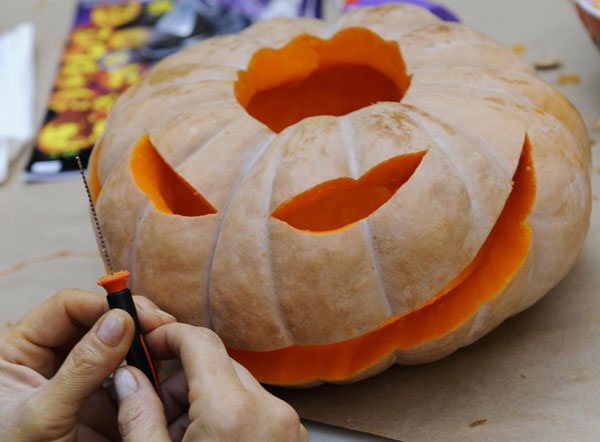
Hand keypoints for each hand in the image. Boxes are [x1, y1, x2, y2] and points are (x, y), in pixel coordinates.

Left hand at [0, 288, 174, 441]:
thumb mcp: (43, 416)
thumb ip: (81, 368)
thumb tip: (118, 322)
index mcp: (19, 352)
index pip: (66, 309)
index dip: (102, 304)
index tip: (136, 314)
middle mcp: (51, 361)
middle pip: (96, 322)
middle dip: (130, 320)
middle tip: (161, 323)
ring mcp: (78, 382)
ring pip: (116, 348)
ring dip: (142, 344)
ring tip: (167, 344)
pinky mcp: (100, 404)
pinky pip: (127, 378)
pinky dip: (147, 373)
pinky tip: (162, 372)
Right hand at [114, 323, 307, 441]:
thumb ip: (138, 417)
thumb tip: (129, 380)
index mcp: (232, 413)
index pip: (201, 341)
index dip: (169, 335)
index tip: (150, 342)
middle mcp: (269, 412)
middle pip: (218, 366)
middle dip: (182, 382)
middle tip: (156, 412)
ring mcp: (287, 426)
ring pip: (236, 388)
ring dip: (205, 403)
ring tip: (183, 440)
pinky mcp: (292, 438)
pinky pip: (255, 410)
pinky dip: (229, 420)